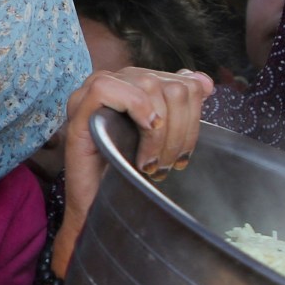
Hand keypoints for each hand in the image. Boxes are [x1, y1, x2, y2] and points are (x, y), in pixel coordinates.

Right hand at [56, 68, 211, 270]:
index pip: (180, 80)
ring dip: (160, 131)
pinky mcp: (78, 108)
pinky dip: (135, 110)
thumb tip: (205, 83)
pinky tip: (141, 138)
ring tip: (153, 162)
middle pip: (168, 83)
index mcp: (133, 84)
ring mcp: (91, 92)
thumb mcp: (162, 138)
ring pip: (146, 85)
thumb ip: (180, 107)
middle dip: (180, 128)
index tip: (185, 151)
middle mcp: (113, 81)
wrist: (96, 204)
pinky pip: (109, 89)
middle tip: (170, 163)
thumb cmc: (127, 172)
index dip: (193, 115)